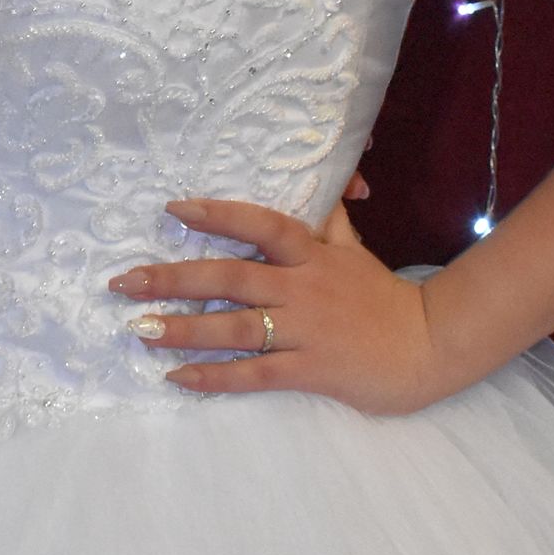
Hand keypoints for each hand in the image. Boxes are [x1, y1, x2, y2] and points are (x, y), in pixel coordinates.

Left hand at [109, 194, 460, 413]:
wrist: (429, 346)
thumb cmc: (382, 297)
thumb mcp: (354, 248)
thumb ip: (328, 217)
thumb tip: (326, 176)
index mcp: (312, 254)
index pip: (260, 224)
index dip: (217, 214)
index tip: (172, 209)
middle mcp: (302, 287)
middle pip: (230, 276)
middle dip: (173, 278)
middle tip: (124, 282)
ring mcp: (305, 330)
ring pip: (234, 327)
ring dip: (183, 329)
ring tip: (140, 329)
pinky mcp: (310, 370)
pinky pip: (253, 374)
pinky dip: (213, 376)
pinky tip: (177, 378)